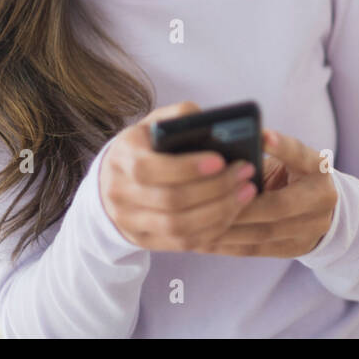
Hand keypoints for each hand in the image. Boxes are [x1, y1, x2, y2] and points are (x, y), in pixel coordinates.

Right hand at [98, 102, 258, 250]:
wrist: (112, 179)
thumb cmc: (145, 146)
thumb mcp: (154, 123)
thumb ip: (179, 116)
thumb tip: (210, 121)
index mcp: (123, 156)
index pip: (151, 168)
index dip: (187, 167)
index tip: (221, 160)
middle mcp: (120, 191)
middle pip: (170, 200)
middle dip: (214, 189)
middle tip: (245, 174)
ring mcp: (129, 221)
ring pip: (178, 226)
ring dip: (219, 212)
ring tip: (246, 193)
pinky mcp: (144, 240)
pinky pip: (182, 242)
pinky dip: (212, 229)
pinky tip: (233, 213)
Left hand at [194, 129, 338, 258]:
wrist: (321, 209)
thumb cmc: (290, 175)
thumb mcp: (286, 161)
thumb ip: (261, 158)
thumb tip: (218, 153)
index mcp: (318, 167)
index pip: (301, 155)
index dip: (282, 147)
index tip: (262, 136)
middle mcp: (321, 198)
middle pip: (279, 205)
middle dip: (241, 204)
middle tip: (207, 200)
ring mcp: (312, 228)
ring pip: (264, 233)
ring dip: (228, 229)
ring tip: (195, 224)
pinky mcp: (296, 248)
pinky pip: (257, 249)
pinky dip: (228, 245)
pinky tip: (204, 240)